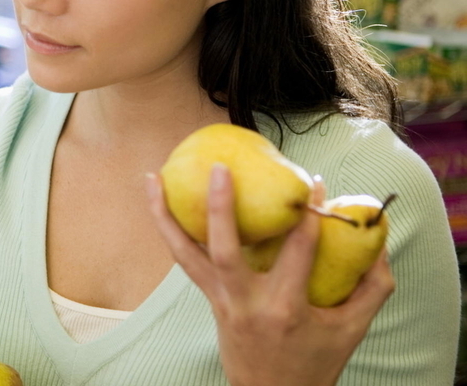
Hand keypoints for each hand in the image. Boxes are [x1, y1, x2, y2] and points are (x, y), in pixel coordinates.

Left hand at [146, 164, 394, 385]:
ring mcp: (220, 301)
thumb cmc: (315, 361)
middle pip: (225, 251)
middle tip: (219, 168)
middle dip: (219, 208)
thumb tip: (377, 238)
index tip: (312, 182)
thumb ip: (372, 285)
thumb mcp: (352, 328)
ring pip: (184, 255)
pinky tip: (156, 202)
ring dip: (165, 216)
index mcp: (286, 308)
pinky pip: (183, 260)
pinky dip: (169, 231)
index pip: (297, 251)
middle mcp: (245, 303)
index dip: (307, 214)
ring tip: (152, 178)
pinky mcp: (207, 299)